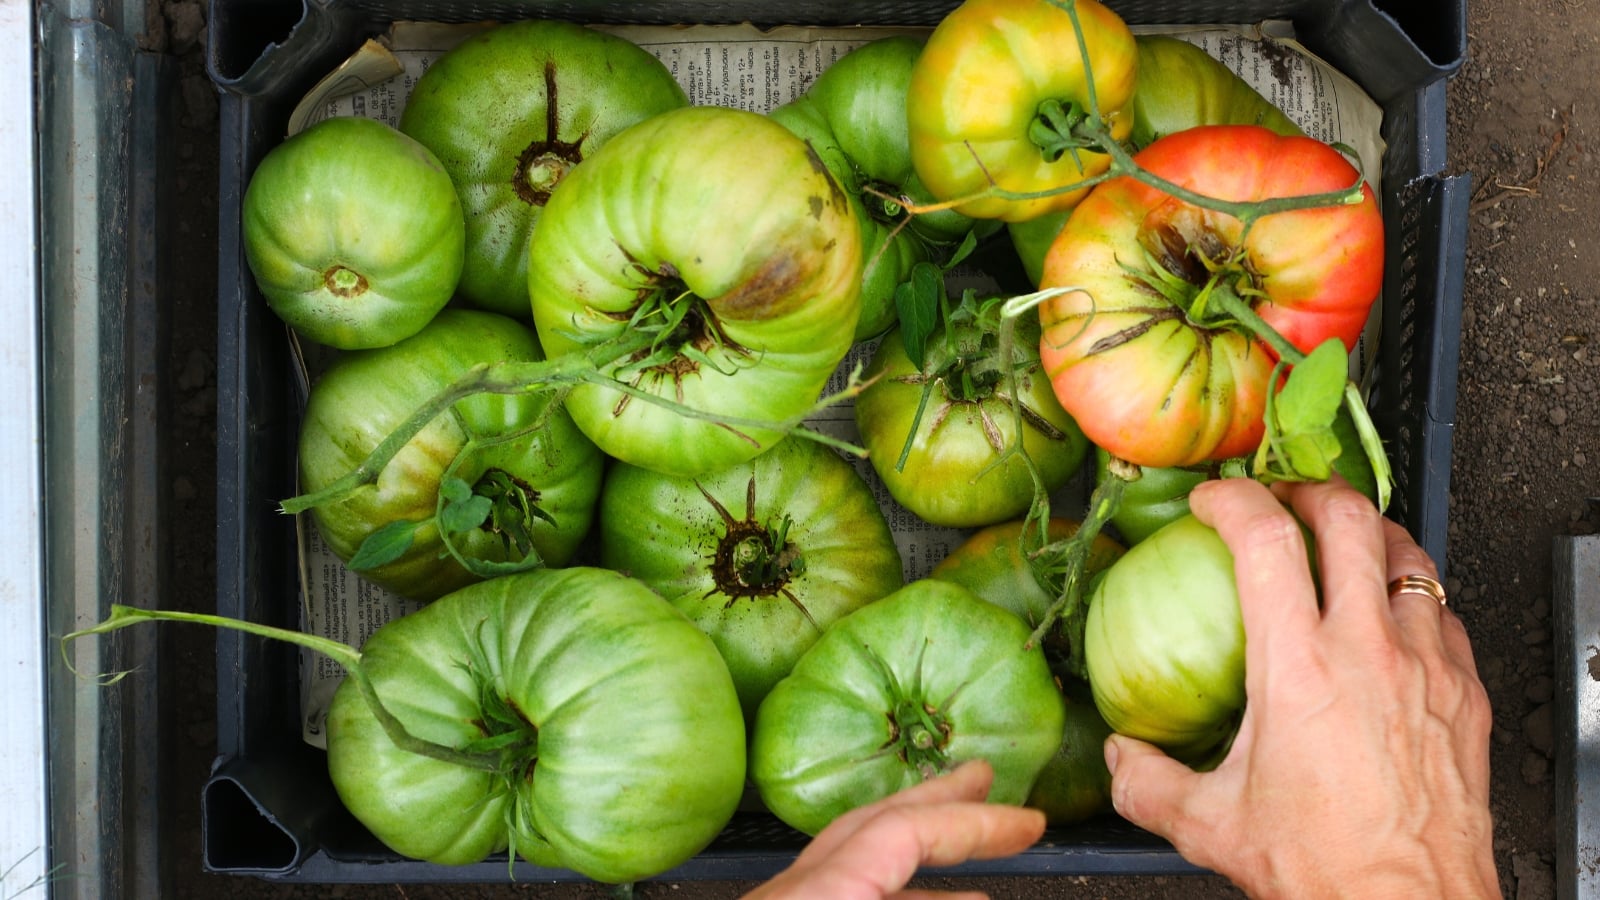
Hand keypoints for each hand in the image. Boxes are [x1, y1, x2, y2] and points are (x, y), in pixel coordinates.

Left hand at [743, 759, 1045, 899]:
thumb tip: (984, 895)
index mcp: (817, 894)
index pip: (903, 830)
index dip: (974, 822)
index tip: (1030, 823)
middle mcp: (790, 893)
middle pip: (870, 824)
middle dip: (938, 802)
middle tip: (986, 780)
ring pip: (853, 864)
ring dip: (922, 864)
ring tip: (981, 884)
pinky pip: (841, 895)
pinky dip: (891, 897)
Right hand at [1103, 477, 1499, 897]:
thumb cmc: (1322, 867)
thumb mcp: (1209, 826)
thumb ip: (1146, 781)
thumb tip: (1119, 753)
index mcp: (1297, 667)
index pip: (1264, 538)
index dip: (1231, 500)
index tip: (1212, 501)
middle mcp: (1367, 650)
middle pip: (1348, 519)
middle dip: (1307, 490)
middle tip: (1281, 497)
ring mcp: (1426, 666)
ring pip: (1408, 556)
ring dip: (1369, 531)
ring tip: (1343, 535)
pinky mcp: (1463, 692)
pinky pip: (1443, 613)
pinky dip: (1411, 593)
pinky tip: (1391, 613)